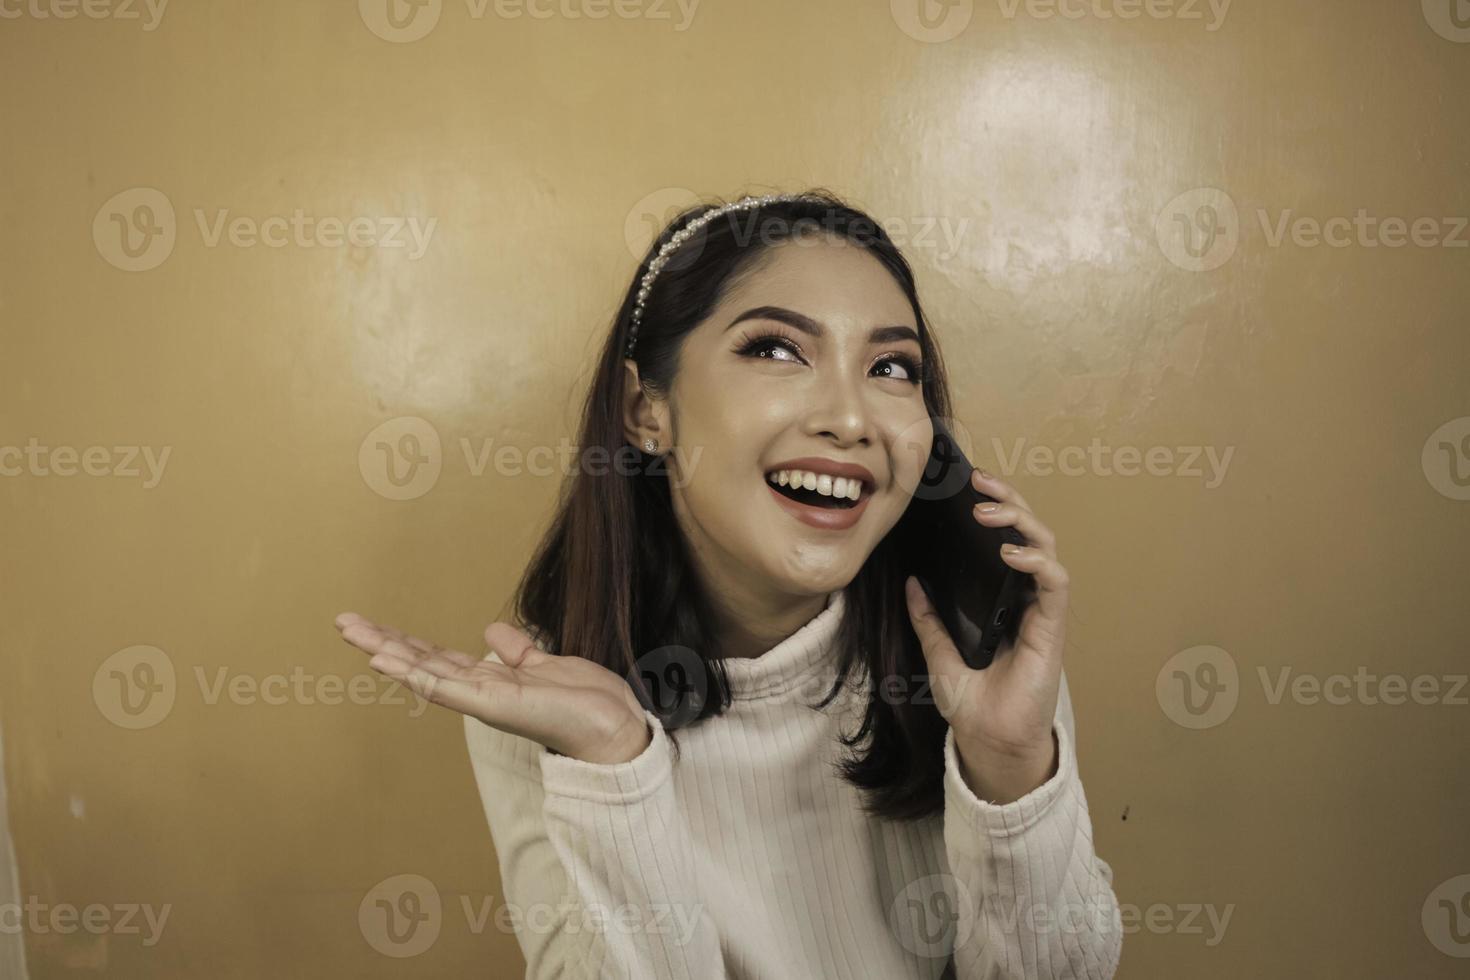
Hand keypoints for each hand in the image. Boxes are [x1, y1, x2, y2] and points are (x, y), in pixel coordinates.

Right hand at [334, 614, 652, 764]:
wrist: (610, 724)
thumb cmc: (582, 701)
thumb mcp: (544, 666)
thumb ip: (516, 651)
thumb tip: (490, 631)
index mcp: (489, 681)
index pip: (437, 657)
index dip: (404, 641)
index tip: (373, 626)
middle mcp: (478, 690)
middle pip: (421, 661)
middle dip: (382, 641)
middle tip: (343, 622)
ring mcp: (481, 699)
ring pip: (423, 670)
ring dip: (386, 651)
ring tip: (353, 633)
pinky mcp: (490, 704)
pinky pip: (444, 687)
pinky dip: (413, 673)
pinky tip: (386, 660)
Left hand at [904, 467, 1065, 803]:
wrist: (988, 744)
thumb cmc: (972, 703)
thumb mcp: (938, 653)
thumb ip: (928, 618)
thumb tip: (911, 582)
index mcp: (1000, 599)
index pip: (1003, 539)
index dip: (991, 508)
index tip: (964, 486)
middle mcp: (1024, 598)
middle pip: (1027, 533)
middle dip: (1007, 499)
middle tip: (978, 479)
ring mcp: (1041, 611)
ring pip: (1045, 548)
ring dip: (1020, 521)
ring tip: (988, 510)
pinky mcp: (1052, 628)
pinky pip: (1054, 583)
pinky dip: (1036, 561)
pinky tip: (1010, 553)